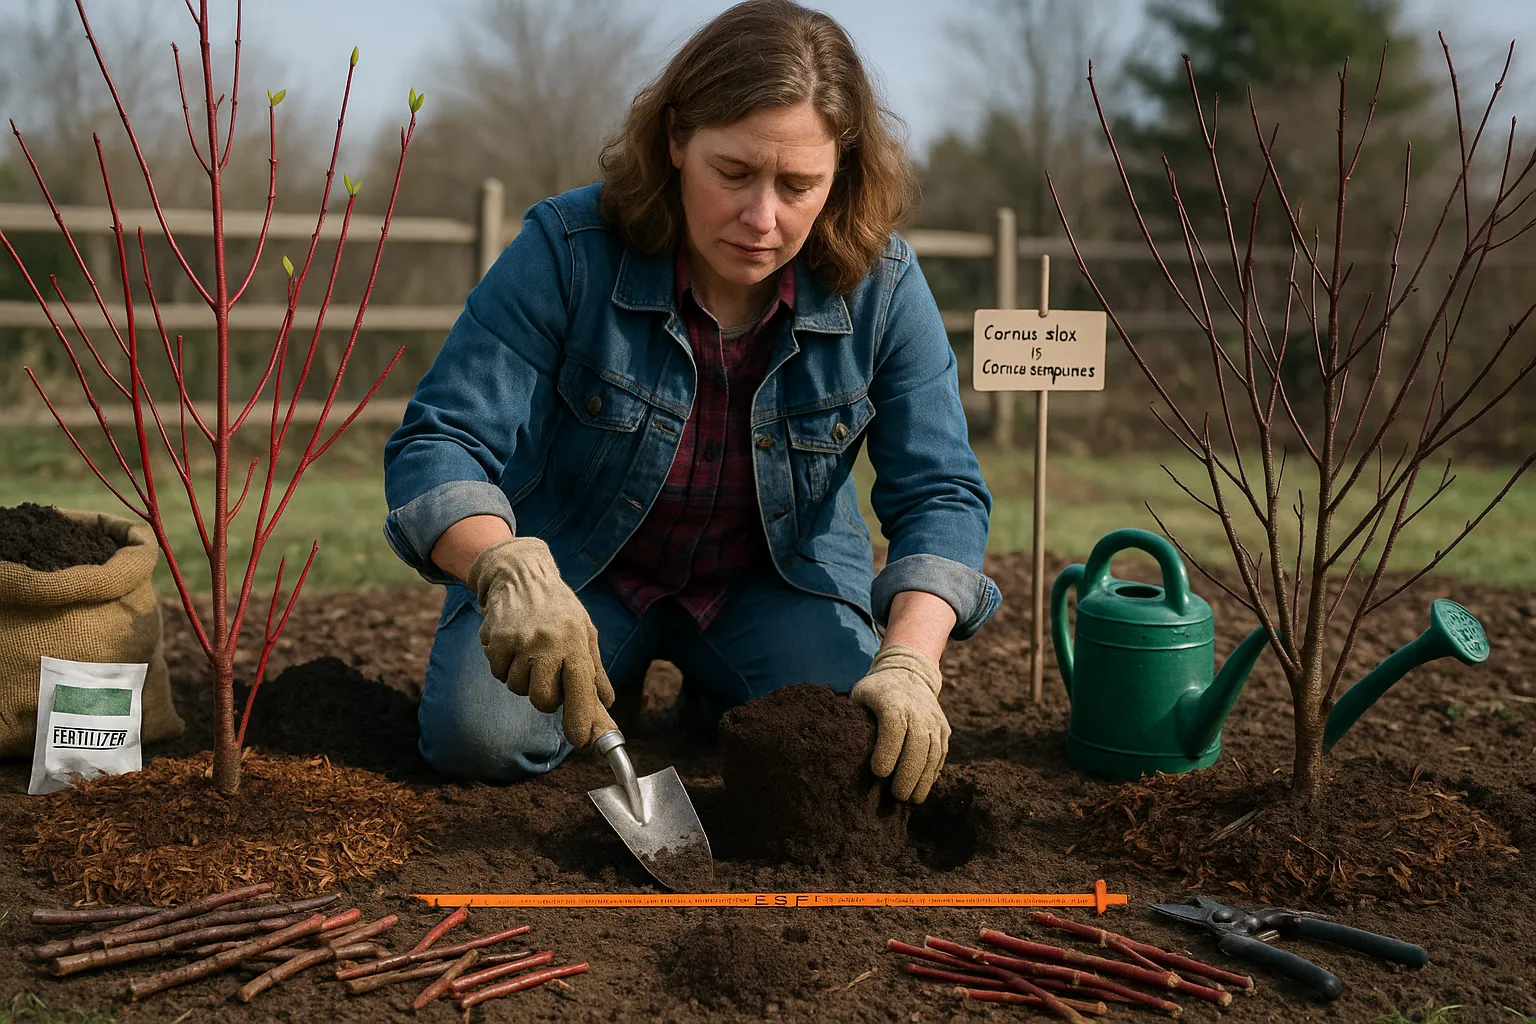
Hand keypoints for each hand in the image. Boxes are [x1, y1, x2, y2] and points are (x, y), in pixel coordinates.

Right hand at [466, 536, 614, 746]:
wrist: (521, 574)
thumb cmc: (558, 608)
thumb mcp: (585, 632)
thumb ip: (594, 670)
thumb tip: (607, 702)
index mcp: (576, 642)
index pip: (581, 690)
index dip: (581, 719)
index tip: (580, 741)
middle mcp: (550, 643)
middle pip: (543, 700)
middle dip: (544, 697)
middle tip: (545, 675)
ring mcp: (521, 641)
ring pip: (517, 689)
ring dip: (522, 678)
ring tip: (529, 652)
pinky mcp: (496, 639)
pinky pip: (498, 673)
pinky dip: (503, 665)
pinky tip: (512, 645)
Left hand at [849, 644, 948, 802]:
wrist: (909, 671)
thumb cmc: (876, 690)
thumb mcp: (860, 695)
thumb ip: (853, 719)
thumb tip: (838, 749)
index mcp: (893, 700)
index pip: (894, 727)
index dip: (887, 751)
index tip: (878, 773)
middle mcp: (918, 710)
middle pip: (918, 744)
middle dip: (908, 773)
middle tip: (897, 796)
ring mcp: (934, 720)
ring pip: (933, 752)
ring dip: (923, 779)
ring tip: (912, 799)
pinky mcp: (943, 728)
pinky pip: (941, 754)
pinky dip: (932, 773)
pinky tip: (921, 788)